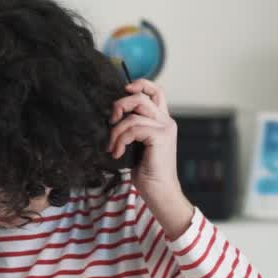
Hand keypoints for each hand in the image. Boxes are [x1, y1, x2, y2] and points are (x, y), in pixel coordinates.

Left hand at [108, 79, 193, 238]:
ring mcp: (165, 128)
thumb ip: (132, 128)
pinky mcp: (161, 137)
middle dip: (121, 104)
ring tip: (112, 147)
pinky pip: (133, 129)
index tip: (124, 90)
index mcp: (162, 121)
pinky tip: (117, 153)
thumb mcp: (136, 145)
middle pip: (142, 97)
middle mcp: (166, 121)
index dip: (140, 84)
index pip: (156, 91)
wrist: (160, 192)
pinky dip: (120, 140)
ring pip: (134, 115)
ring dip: (116, 131)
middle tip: (111, 120)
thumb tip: (112, 117)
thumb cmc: (147, 173)